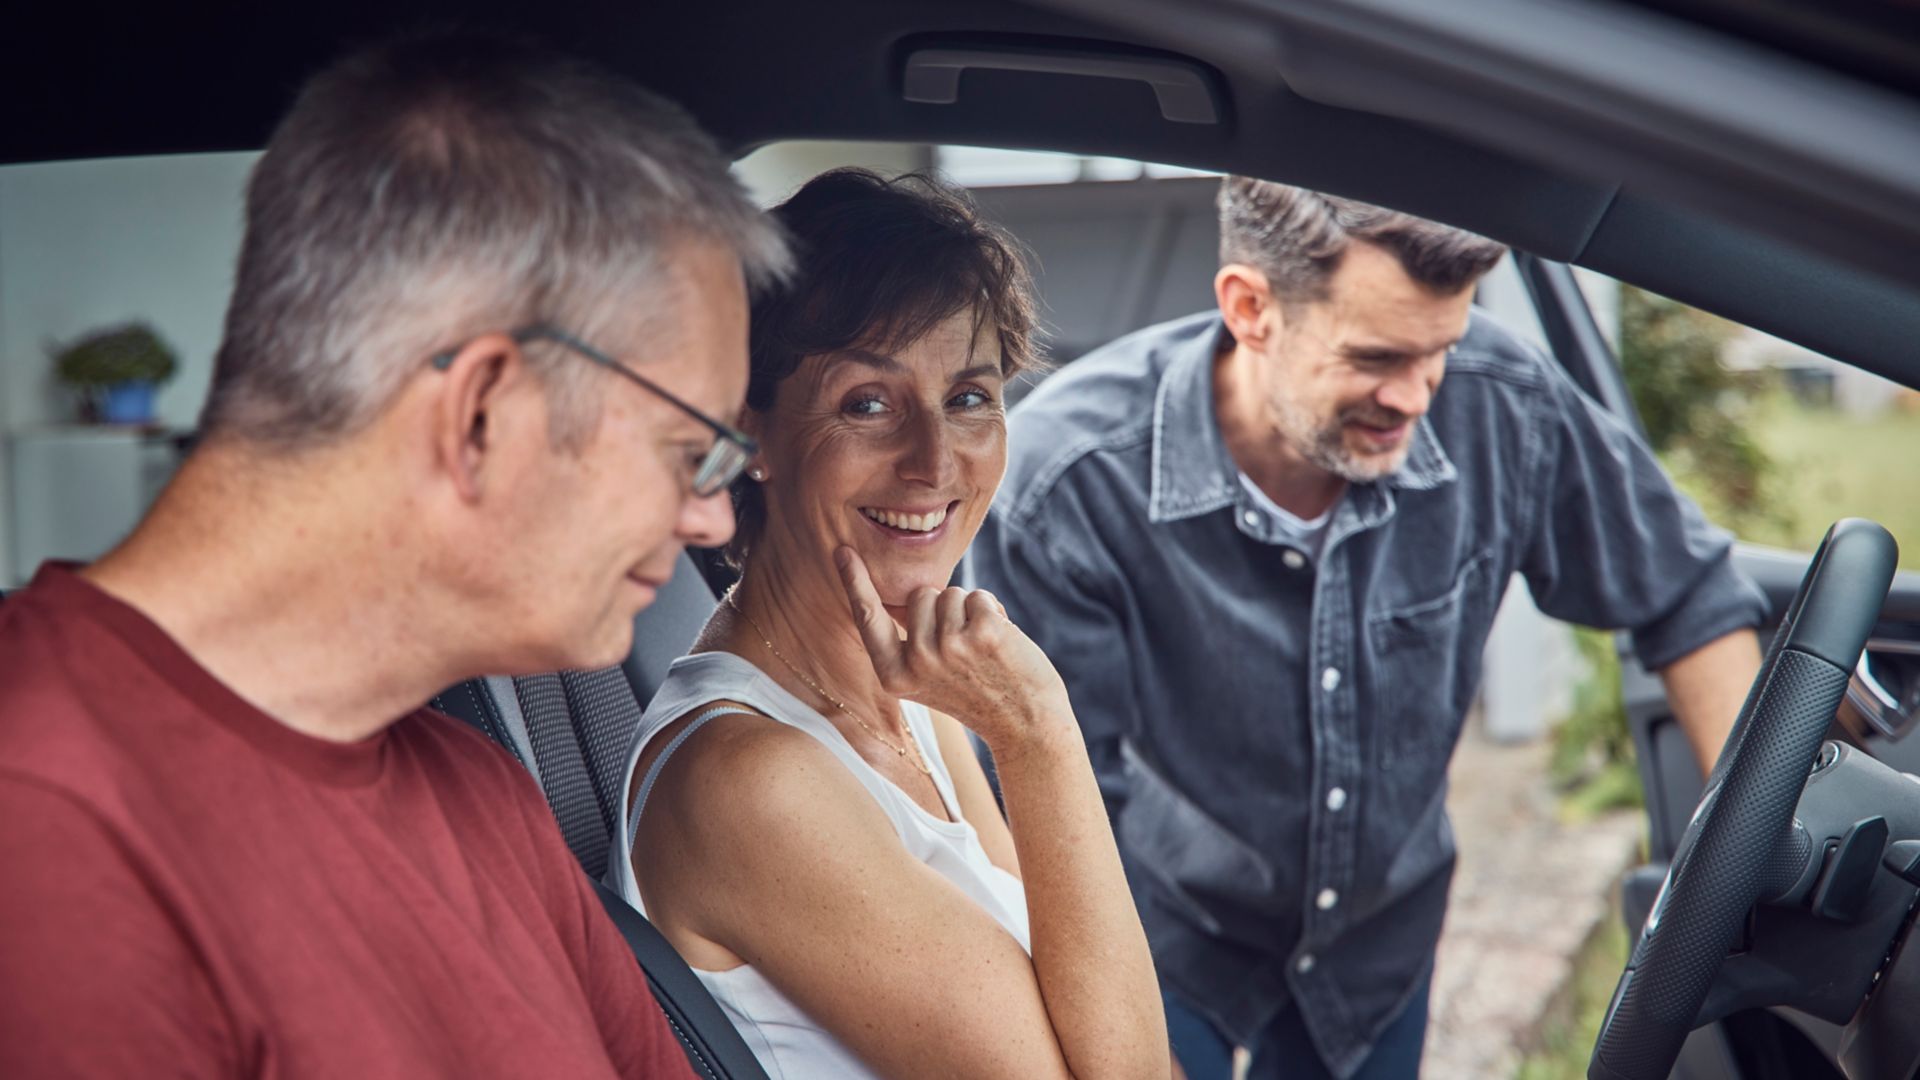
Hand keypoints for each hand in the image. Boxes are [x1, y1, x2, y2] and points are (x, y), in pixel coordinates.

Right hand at [834, 546, 1071, 750]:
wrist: (1024, 726)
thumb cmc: (976, 694)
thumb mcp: (928, 679)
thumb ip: (910, 642)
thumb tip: (903, 597)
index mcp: (894, 675)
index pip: (868, 618)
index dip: (854, 582)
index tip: (842, 550)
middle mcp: (916, 661)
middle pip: (919, 595)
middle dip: (943, 609)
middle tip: (963, 650)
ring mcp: (949, 647)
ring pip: (951, 593)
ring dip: (970, 611)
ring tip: (982, 649)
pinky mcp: (983, 633)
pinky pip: (979, 596)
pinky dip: (993, 611)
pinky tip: (1001, 643)